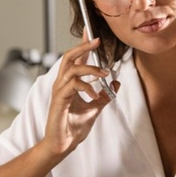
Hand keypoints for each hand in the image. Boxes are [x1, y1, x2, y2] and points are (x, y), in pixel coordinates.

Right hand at [41, 38, 116, 156]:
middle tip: (96, 40)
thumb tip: (116, 82)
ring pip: (71, 69)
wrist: (63, 144)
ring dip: (90, 69)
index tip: (90, 32)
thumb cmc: (73, 127)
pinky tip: (94, 94)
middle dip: (83, 47)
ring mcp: (59, 91)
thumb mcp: (95, 108)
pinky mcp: (59, 100)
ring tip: (104, 74)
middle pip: (69, 57)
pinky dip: (86, 87)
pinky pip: (72, 85)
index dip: (83, 45)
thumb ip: (105, 95)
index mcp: (69, 84)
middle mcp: (62, 84)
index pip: (75, 59)